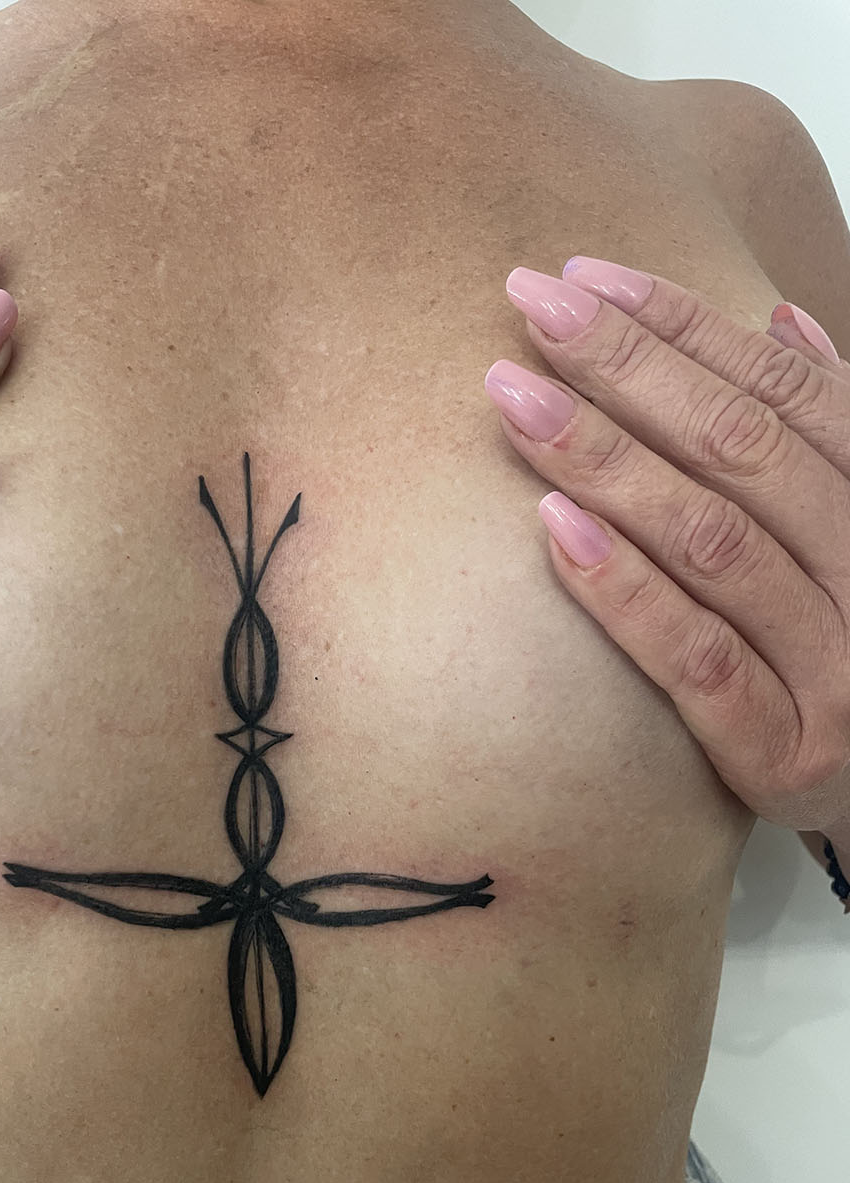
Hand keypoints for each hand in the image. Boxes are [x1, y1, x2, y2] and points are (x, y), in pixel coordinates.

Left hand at [484, 257, 849, 836]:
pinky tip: (554, 527)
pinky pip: (699, 660)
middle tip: (531, 306)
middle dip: (628, 368)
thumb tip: (782, 318)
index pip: (784, 391)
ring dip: (608, 460)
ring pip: (714, 542)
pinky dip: (627, 591)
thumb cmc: (847, 649)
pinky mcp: (787, 755)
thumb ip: (828, 436)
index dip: (684, 325)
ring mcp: (834, 670)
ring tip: (514, 398)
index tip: (586, 278)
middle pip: (740, 450)